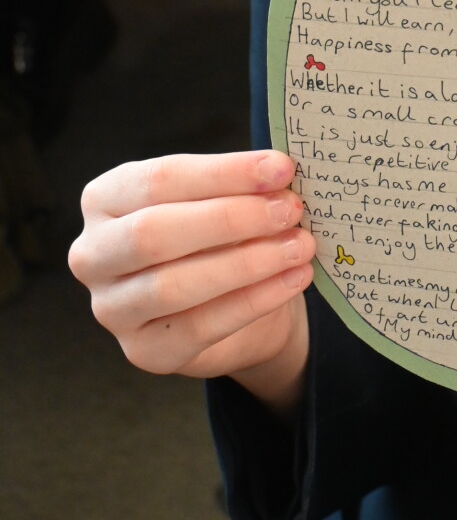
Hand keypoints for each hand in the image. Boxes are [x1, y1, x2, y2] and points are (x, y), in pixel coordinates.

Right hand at [70, 150, 312, 412]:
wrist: (231, 307)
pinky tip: (293, 280)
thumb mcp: (223, 201)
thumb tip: (279, 173)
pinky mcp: (143, 351)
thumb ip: (240, 187)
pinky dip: (253, 301)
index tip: (281, 168)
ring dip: (246, 263)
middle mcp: (94, 253)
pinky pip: (199, 327)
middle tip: (289, 210)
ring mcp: (111, 308)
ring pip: (172, 285)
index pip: (160, 179)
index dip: (224, 173)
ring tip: (299, 246)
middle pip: (154, 233)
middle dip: (230, 219)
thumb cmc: (219, 237)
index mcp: (106, 199)